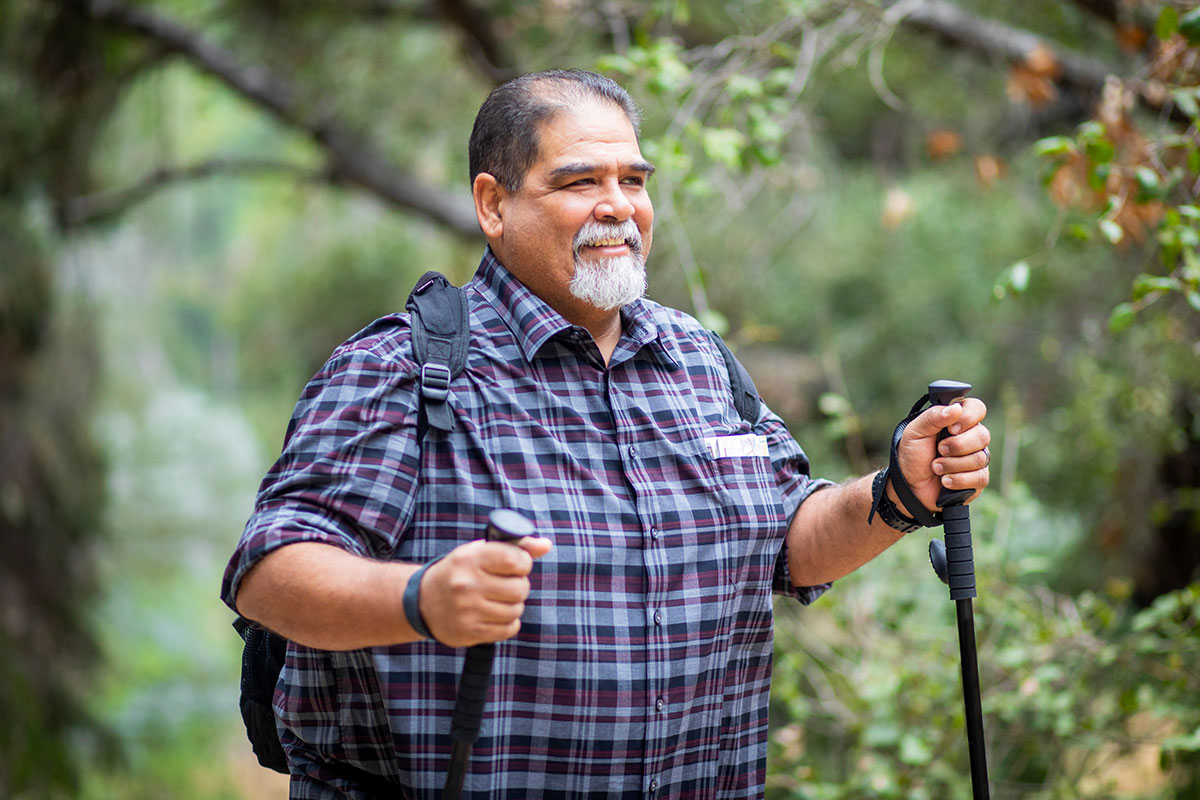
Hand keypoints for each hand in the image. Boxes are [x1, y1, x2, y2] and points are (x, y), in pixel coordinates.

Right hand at [418, 536, 552, 647]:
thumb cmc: (460, 572)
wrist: (423, 602)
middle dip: (519, 586)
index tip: (517, 565)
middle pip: (520, 589)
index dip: (523, 563)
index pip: (515, 560)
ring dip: (513, 606)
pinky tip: (494, 615)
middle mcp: (467, 584)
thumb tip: (546, 545)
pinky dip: (508, 623)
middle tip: (507, 585)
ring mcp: (467, 610)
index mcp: (470, 559)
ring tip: (498, 600)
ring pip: (516, 610)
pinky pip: (508, 629)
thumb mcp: (480, 552)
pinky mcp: (469, 632)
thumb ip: (515, 547)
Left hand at [893, 398, 989, 514]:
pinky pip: (980, 478)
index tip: (951, 429)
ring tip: (936, 467)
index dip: (968, 417)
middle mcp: (971, 438)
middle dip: (957, 446)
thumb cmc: (912, 455)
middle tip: (939, 450)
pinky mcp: (978, 480)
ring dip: (952, 464)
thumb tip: (956, 408)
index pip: (977, 408)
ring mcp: (976, 459)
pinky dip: (958, 480)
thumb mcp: (915, 432)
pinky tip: (945, 481)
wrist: (909, 486)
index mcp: (957, 421)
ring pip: (980, 458)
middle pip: (982, 436)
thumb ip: (932, 417)